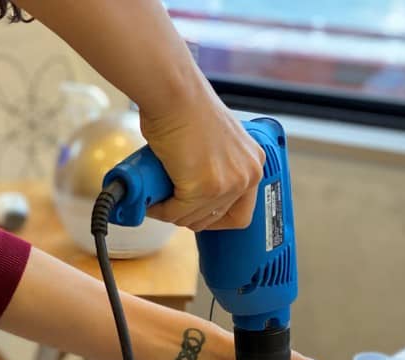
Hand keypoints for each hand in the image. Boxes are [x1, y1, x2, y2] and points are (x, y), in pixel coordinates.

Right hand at [139, 87, 264, 232]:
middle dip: (188, 215)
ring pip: (193, 218)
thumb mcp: (216, 143)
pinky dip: (160, 209)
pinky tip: (151, 199)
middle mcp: (247, 175)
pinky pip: (176, 213)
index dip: (213, 218)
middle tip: (169, 203)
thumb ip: (215, 167)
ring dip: (170, 212)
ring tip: (156, 198)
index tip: (195, 214)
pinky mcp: (204, 189)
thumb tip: (192, 193)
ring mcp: (227, 184)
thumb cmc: (188, 108)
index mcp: (253, 163)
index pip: (241, 213)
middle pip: (214, 219)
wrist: (176, 94)